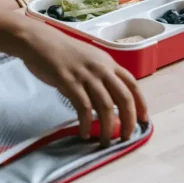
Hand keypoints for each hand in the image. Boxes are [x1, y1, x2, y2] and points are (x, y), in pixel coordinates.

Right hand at [0, 0, 148, 147]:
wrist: (39, 41)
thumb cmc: (63, 52)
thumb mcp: (90, 59)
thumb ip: (102, 76)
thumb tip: (112, 100)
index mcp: (109, 63)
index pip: (133, 85)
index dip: (141, 104)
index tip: (144, 120)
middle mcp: (101, 69)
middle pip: (123, 98)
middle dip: (129, 121)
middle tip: (126, 137)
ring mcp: (86, 75)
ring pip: (105, 106)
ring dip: (107, 127)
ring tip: (104, 141)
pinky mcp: (69, 82)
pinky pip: (83, 108)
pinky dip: (85, 123)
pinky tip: (84, 133)